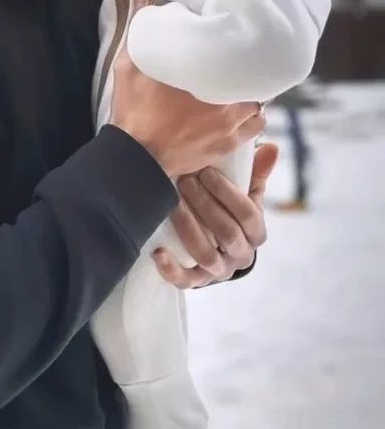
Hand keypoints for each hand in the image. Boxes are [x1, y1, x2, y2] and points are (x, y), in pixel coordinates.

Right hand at [109, 0, 265, 178]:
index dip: (242, 40)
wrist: (136, 157)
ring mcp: (228, 123)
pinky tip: (244, 113)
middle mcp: (223, 96)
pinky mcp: (227, 143)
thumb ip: (140, 27)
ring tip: (243, 86)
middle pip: (253, 75)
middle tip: (243, 59)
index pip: (237, 50)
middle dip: (249, 67)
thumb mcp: (130, 64)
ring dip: (252, 93)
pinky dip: (253, 118)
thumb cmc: (133, 110)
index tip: (241, 34)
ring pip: (258, 102)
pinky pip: (255, 128)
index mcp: (201, 73)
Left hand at [154, 142, 278, 288]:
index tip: (206, 171)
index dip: (227, 192)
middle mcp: (241, 255)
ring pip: (206, 254)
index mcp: (256, 233)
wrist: (220, 252)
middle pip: (226, 232)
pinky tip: (157, 251)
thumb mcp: (246, 196)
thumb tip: (271, 146)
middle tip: (184, 180)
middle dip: (204, 204)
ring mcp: (219, 271)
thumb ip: (256, 173)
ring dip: (188, 227)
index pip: (248, 214)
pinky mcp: (197, 282)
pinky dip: (171, 269)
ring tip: (172, 203)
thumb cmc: (232, 215)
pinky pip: (185, 281)